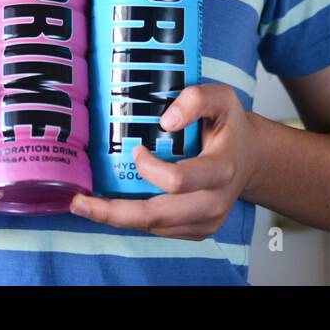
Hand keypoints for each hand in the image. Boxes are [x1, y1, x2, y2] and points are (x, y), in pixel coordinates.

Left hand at [69, 83, 259, 240]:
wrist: (251, 158)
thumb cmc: (231, 127)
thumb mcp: (223, 98)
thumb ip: (196, 98)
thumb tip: (165, 120)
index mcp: (221, 170)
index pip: (178, 181)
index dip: (149, 169)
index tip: (136, 150)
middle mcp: (214, 202)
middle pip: (157, 216)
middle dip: (113, 212)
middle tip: (78, 202)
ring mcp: (205, 222)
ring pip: (153, 227)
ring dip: (117, 217)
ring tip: (86, 204)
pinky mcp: (197, 230)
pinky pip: (158, 230)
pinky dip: (132, 220)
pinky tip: (112, 206)